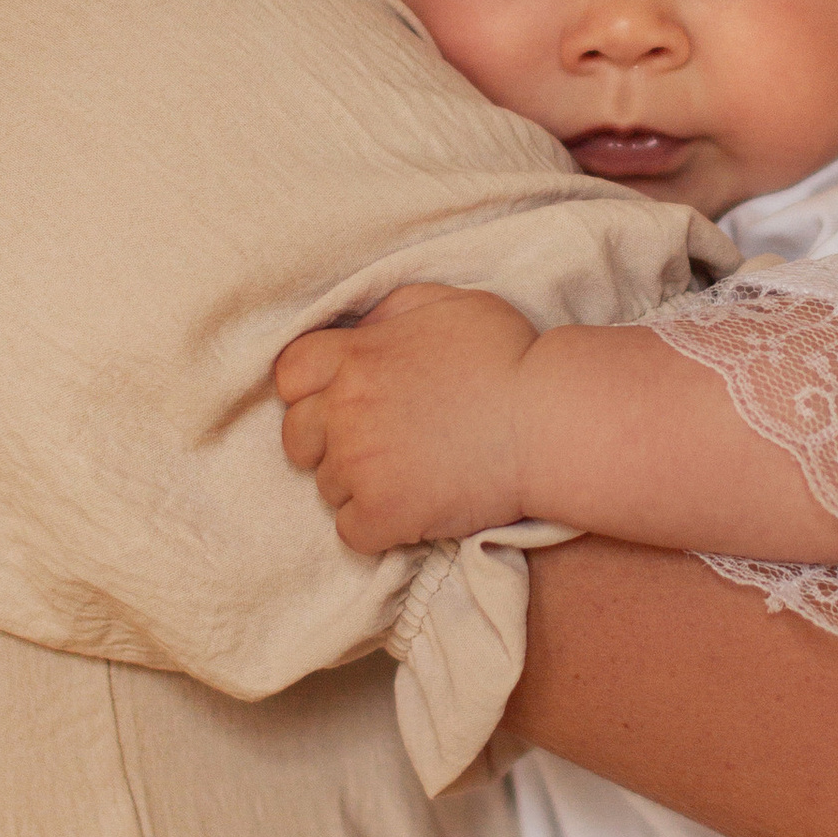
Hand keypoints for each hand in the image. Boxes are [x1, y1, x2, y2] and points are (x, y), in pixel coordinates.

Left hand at [274, 284, 538, 551]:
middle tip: (378, 445)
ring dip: (358, 485)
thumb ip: (390, 311)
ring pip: (327, 487)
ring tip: (409, 475)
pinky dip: (375, 527)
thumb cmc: (508, 357)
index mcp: (355, 358)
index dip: (310, 391)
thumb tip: (359, 328)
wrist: (548, 421)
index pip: (289, 376)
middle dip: (328, 442)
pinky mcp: (383, 514)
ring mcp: (359, 465)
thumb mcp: (446, 304)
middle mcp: (345, 410)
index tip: (343, 401)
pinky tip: (411, 510)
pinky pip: (350, 532)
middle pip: (297, 437)